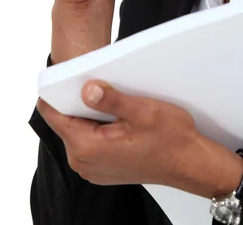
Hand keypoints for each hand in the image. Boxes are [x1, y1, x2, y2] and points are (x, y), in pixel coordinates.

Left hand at [37, 82, 242, 197]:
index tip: (70, 76)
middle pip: (66, 120)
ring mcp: (92, 167)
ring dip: (91, 114)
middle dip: (79, 101)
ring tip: (116, 103)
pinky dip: (99, 126)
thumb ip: (111, 99)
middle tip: (103, 86)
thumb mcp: (143, 110)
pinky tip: (120, 119)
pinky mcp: (101, 167)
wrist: (189, 163)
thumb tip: (87, 89)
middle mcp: (84, 161)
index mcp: (88, 147)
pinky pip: (89, 141)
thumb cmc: (171, 139)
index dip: (59, 91)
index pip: (54, 115)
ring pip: (78, 129)